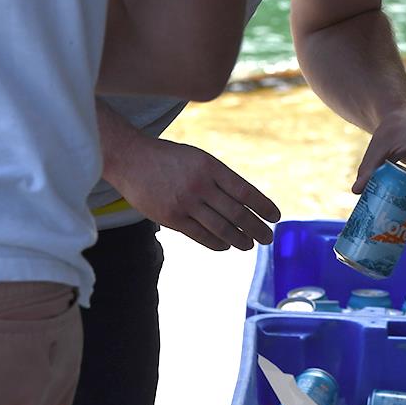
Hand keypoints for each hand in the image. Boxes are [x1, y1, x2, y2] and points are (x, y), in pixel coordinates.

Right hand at [115, 135, 279, 250]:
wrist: (130, 159)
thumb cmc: (168, 159)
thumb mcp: (197, 159)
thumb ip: (218, 179)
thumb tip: (244, 205)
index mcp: (210, 166)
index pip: (245, 191)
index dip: (263, 207)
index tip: (275, 217)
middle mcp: (200, 185)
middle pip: (237, 213)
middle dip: (257, 228)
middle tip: (267, 238)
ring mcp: (185, 202)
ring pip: (222, 228)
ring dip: (240, 239)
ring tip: (249, 244)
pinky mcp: (172, 218)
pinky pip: (202, 236)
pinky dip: (218, 243)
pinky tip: (226, 245)